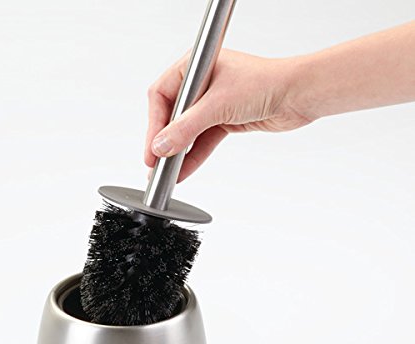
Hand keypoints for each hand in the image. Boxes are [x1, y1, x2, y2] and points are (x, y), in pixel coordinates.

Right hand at [144, 49, 312, 181]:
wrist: (298, 95)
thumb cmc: (266, 82)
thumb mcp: (218, 105)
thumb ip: (186, 128)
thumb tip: (161, 145)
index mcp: (195, 66)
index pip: (162, 96)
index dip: (154, 124)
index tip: (152, 148)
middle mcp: (201, 83)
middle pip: (172, 116)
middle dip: (164, 141)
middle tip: (156, 163)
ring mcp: (213, 102)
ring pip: (187, 131)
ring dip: (178, 152)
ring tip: (167, 172)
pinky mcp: (224, 119)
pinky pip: (202, 140)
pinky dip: (194, 155)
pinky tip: (184, 170)